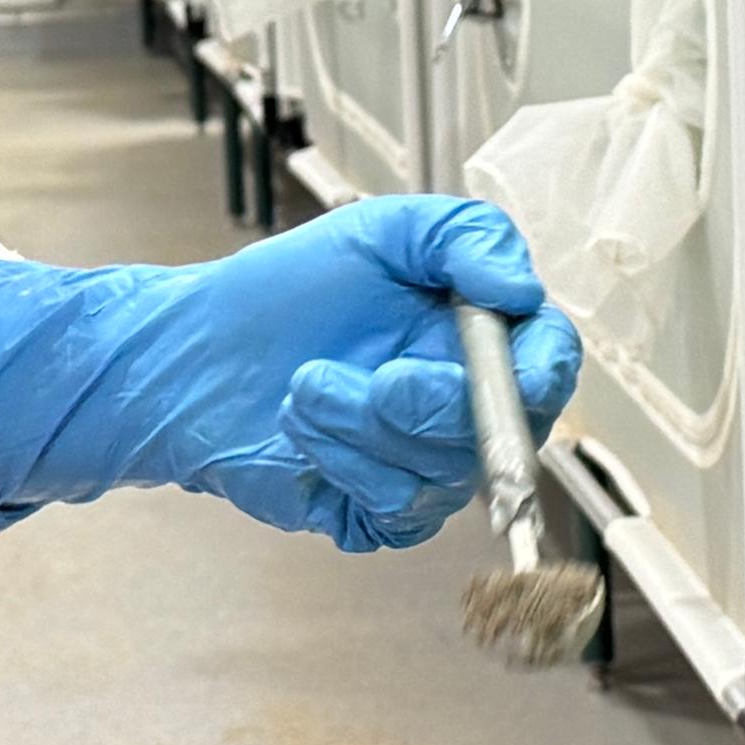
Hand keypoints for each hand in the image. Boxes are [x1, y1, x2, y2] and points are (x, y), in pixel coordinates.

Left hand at [0, 195, 583, 551]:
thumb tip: (522, 287)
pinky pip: (394, 511)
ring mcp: (425, 466)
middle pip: (504, 433)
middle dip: (433, 406)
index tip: (500, 362)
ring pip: (442, 476)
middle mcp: (463, 407)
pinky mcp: (380, 513)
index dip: (537, 372)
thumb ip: (463, 236)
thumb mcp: (376, 231)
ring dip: (361, 427)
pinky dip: (342, 466)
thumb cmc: (283, 293)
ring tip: (307, 386)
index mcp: (479, 338)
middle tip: (379, 378)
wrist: (195, 354)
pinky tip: (304, 433)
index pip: (549, 363)